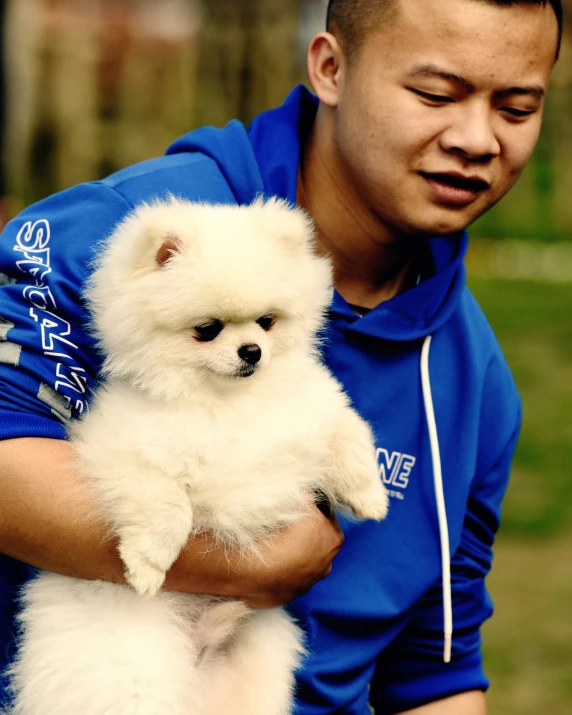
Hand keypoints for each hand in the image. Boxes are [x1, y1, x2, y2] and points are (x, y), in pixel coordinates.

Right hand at [167, 505, 343, 607]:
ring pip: (299, 563)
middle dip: (303, 532)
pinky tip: (262, 559)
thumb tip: (309, 485)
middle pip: (315, 542)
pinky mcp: (283, 597)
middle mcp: (324, 565)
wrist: (250, 565)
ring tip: (270, 541)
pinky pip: (281, 579)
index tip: (297, 502)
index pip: (327, 515)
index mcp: (332, 538)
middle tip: (283, 522)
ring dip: (289, 554)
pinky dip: (275, 570)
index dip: (312, 507)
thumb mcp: (298, 497)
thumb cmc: (277, 528)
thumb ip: (307, 492)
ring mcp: (304, 584)